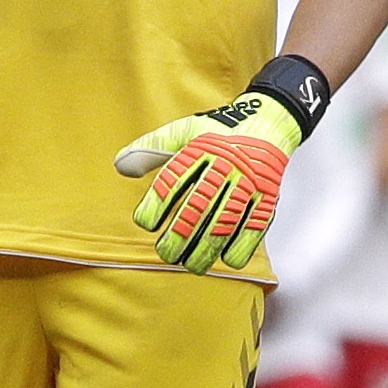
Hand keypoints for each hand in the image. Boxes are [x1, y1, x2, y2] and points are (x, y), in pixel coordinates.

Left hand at [114, 90, 302, 274]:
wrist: (267, 122)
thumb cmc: (216, 132)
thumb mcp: (181, 132)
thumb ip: (149, 150)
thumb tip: (120, 167)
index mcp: (198, 149)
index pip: (173, 180)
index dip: (157, 203)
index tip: (145, 223)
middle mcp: (224, 166)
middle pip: (199, 206)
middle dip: (181, 234)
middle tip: (165, 254)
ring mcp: (248, 182)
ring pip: (225, 219)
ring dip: (208, 246)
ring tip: (191, 266)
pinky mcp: (268, 195)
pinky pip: (256, 223)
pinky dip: (244, 244)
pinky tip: (229, 260)